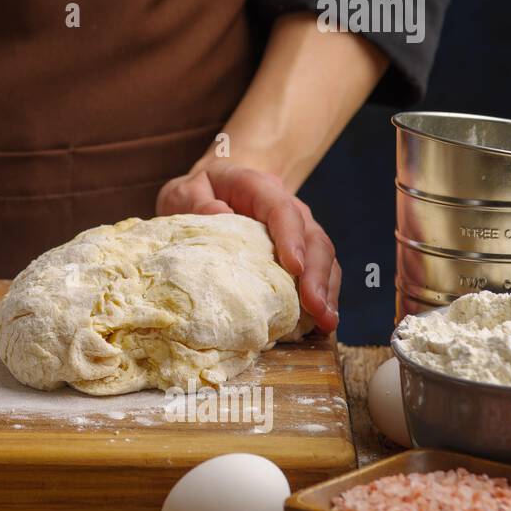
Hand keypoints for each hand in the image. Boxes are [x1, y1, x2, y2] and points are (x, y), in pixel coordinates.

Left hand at [157, 160, 339, 333]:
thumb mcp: (184, 192)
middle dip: (317, 274)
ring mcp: (298, 229)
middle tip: (316, 308)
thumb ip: (197, 202)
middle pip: (313, 238)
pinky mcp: (300, 250)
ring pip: (323, 257)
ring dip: (327, 290)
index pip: (282, 210)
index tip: (295, 267)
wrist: (211, 188)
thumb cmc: (196, 192)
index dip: (291, 238)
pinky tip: (322, 322)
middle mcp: (287, 207)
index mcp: (259, 188)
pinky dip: (324, 295)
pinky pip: (319, 271)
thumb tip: (218, 215)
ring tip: (326, 323)